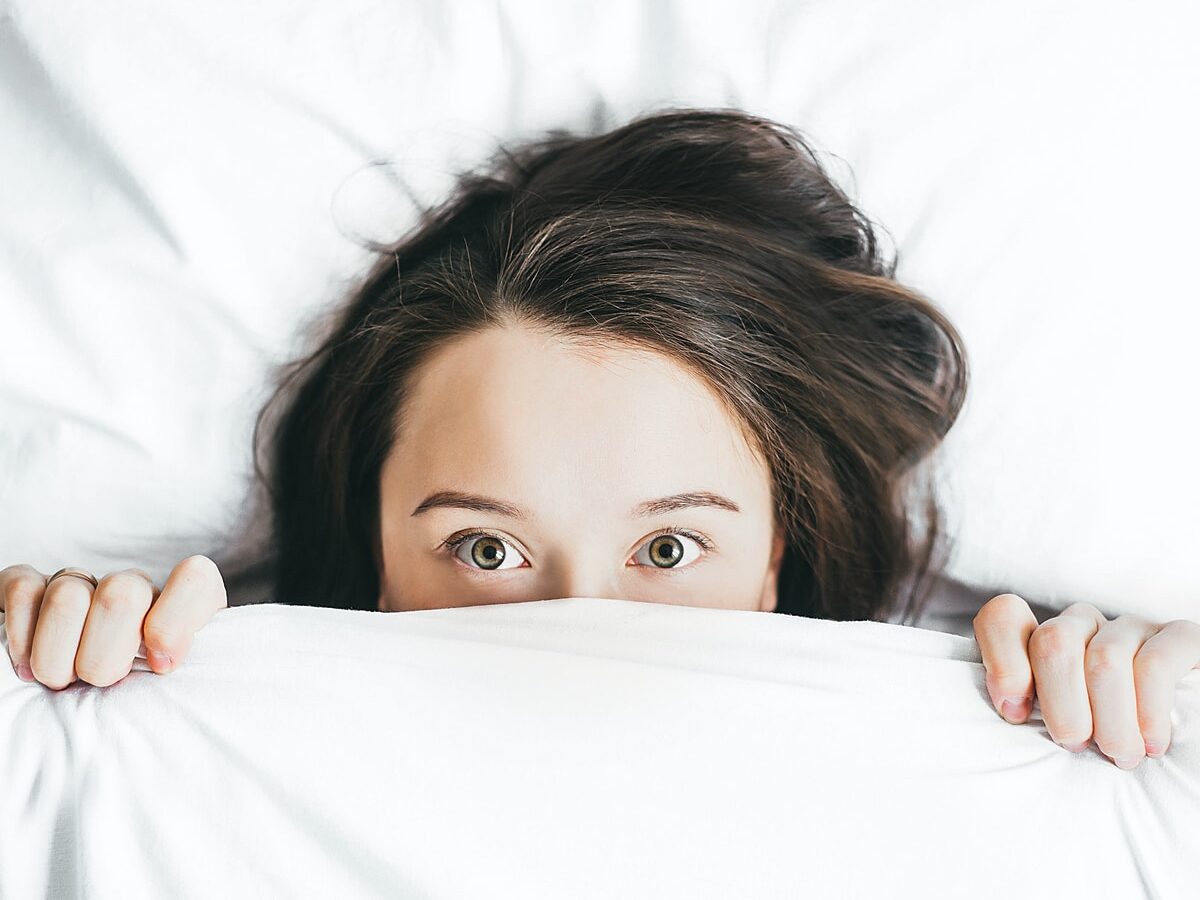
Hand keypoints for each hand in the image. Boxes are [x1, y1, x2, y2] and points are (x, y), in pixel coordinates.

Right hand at [1, 555, 227, 689]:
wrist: (78, 699)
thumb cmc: (137, 699)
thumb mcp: (172, 693)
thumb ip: (181, 677)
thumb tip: (164, 664)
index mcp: (180, 608)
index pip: (195, 580)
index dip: (175, 622)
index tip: (160, 666)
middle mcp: (133, 588)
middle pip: (122, 595)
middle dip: (104, 657)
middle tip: (100, 683)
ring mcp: (82, 583)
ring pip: (68, 597)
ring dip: (58, 657)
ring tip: (62, 681)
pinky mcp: (32, 587)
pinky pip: (23, 590)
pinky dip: (22, 637)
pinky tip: (28, 666)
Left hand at [973, 593, 1199, 768]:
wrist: (1177, 756)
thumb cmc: (1100, 743)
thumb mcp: (1054, 727)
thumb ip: (1024, 709)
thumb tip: (1011, 710)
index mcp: (1042, 640)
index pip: (1003, 618)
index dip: (1002, 661)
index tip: (1015, 713)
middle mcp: (1083, 624)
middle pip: (1054, 641)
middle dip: (1061, 704)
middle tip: (1075, 745)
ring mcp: (1130, 627)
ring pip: (1104, 658)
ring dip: (1110, 719)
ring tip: (1119, 755)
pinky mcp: (1179, 638)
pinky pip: (1155, 664)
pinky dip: (1148, 710)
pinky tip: (1151, 743)